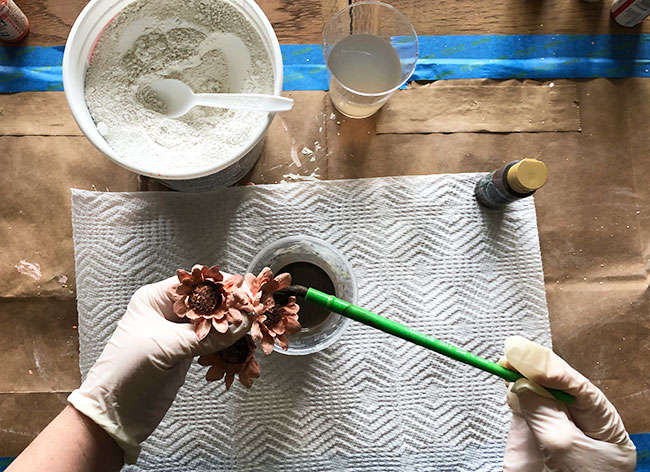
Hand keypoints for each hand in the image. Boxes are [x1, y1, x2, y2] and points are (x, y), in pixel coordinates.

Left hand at [68, 273, 251, 463]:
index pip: (195, 284)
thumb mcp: (167, 347)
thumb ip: (208, 335)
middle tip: (254, 307)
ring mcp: (177, 333)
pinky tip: (242, 340)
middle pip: (206, 301)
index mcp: (155, 299)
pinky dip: (228, 341)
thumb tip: (242, 322)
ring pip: (212, 321)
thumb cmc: (127, 373)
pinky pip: (213, 340)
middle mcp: (167, 312)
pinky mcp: (186, 352)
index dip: (220, 285)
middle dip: (230, 304)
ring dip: (232, 323)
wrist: (116, 413)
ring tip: (254, 323)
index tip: (245, 290)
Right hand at [501, 336, 635, 470]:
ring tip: (507, 362)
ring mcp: (552, 424)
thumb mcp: (566, 451)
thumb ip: (545, 415)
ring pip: (536, 389)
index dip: (553, 369)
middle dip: (535, 366)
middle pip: (557, 383)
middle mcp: (579, 420)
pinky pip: (520, 404)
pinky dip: (512, 391)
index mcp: (603, 425)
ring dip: (521, 373)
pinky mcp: (529, 431)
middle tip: (513, 351)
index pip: (580, 387)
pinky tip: (506, 378)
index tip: (528, 357)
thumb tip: (523, 383)